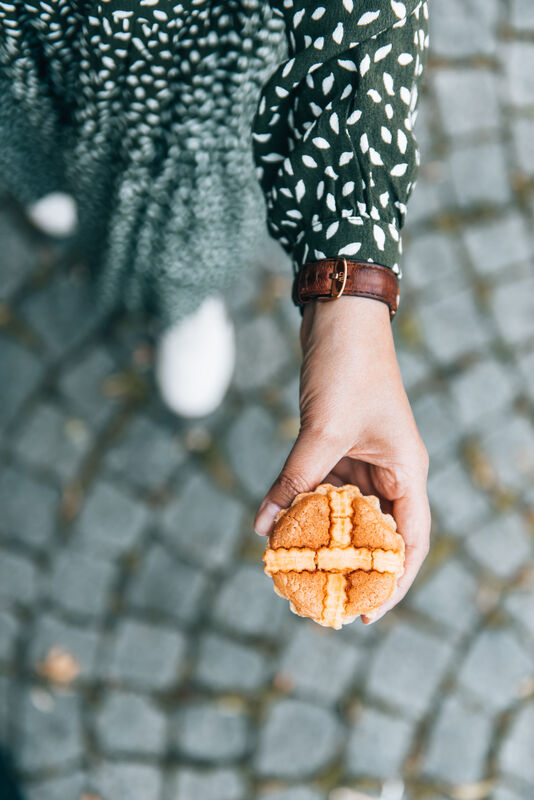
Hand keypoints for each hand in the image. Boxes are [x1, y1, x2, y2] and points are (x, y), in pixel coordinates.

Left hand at [253, 295, 430, 624]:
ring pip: (346, 513)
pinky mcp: (338, 445)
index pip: (409, 542)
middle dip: (353, 568)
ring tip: (297, 571)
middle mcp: (390, 471)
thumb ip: (295, 478)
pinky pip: (323, 488)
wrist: (339, 319)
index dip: (392, 583)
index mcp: (406, 471)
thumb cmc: (347, 369)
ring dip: (323, 539)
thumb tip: (263, 526)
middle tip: (324, 599)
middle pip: (377, 533)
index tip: (365, 614)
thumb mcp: (323, 430)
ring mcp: (363, 458)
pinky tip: (281, 528)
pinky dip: (304, 508)